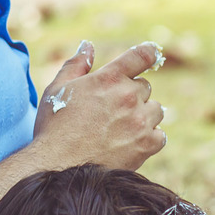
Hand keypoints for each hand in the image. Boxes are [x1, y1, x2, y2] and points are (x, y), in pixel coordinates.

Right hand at [33, 41, 166, 170]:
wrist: (59, 168)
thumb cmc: (54, 127)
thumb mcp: (57, 89)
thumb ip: (76, 64)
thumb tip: (88, 46)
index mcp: (109, 78)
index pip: (141, 55)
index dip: (149, 53)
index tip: (152, 55)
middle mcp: (128, 96)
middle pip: (145, 87)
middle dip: (132, 95)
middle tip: (111, 110)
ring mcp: (140, 121)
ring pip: (156, 109)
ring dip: (143, 115)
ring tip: (121, 128)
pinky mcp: (146, 145)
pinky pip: (160, 135)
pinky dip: (150, 138)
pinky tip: (131, 143)